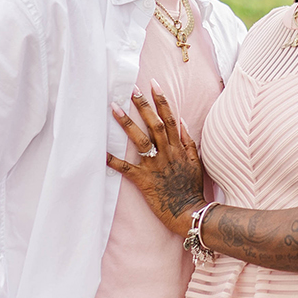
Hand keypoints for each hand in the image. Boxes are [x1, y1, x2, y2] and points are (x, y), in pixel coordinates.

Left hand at [107, 86, 205, 234]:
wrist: (190, 212)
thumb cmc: (192, 188)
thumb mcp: (196, 161)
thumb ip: (189, 141)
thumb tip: (181, 121)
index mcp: (178, 148)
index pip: (170, 118)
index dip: (161, 100)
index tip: (153, 85)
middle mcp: (167, 153)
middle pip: (154, 124)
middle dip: (143, 106)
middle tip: (131, 90)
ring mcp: (155, 166)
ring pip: (140, 140)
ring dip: (127, 123)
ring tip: (114, 108)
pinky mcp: (144, 181)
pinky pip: (126, 169)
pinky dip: (113, 161)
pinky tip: (101, 152)